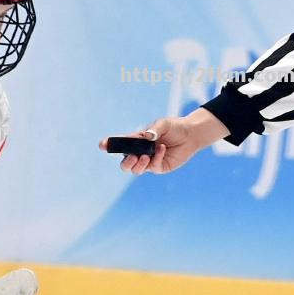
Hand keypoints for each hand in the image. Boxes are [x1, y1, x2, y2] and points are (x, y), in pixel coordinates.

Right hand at [102, 109, 230, 175]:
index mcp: (136, 141)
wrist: (191, 134)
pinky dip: (156, 158)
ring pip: (136, 170)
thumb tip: (146, 136)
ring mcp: (150, 161)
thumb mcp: (163, 124)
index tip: (102, 145)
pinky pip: (153, 167)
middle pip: (125, 164)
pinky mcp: (160, 167)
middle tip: (132, 156)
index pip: (120, 144)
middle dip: (125, 162)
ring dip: (138, 164)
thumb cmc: (174, 127)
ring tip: (145, 155)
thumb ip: (153, 129)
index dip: (109, 145)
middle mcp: (140, 152)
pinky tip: (162, 148)